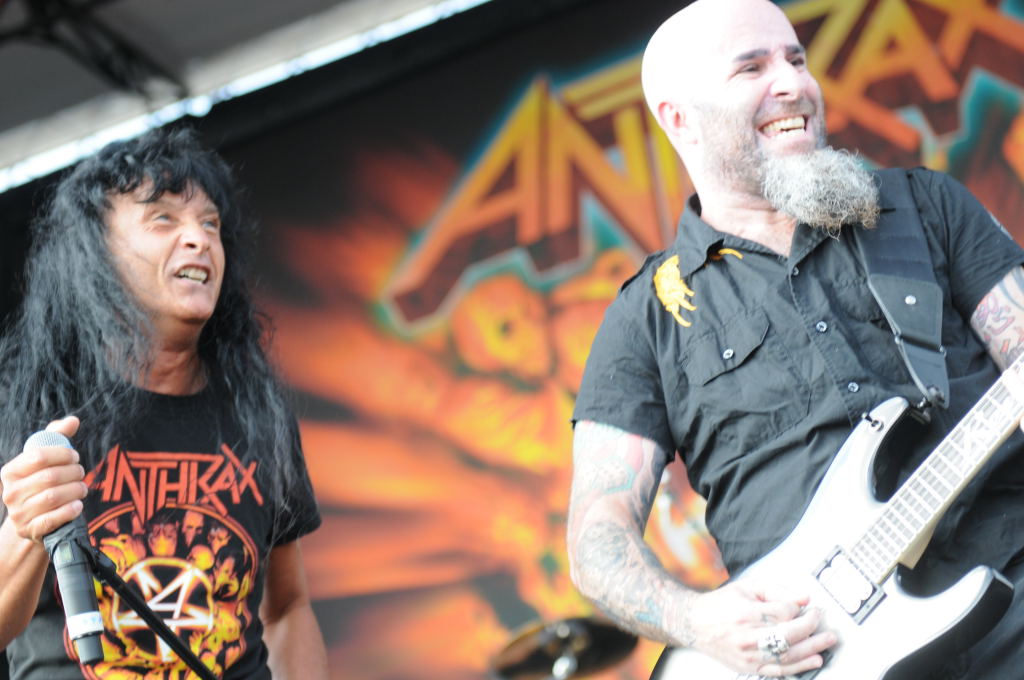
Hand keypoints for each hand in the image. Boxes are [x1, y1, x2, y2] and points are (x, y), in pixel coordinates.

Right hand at [0, 416, 85, 542]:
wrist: (33, 520)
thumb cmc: (42, 483)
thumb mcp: (45, 460)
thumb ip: (57, 437)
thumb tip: (73, 420)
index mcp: (10, 471)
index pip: (39, 456)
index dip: (63, 454)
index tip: (74, 457)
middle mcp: (10, 492)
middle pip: (50, 476)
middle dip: (74, 472)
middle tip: (81, 473)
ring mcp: (18, 513)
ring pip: (54, 497)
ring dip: (76, 490)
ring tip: (82, 488)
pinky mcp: (30, 530)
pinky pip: (53, 519)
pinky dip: (70, 510)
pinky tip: (78, 505)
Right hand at [684, 577, 836, 676]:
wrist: (694, 624)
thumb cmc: (720, 604)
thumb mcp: (747, 588)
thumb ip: (777, 591)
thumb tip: (803, 598)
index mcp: (746, 612)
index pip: (784, 612)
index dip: (798, 609)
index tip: (806, 606)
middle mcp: (747, 636)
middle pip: (789, 635)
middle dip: (812, 628)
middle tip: (823, 622)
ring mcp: (748, 655)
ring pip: (788, 656)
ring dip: (813, 649)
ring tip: (827, 642)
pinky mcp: (748, 667)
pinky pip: (779, 671)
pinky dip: (799, 667)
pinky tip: (813, 660)